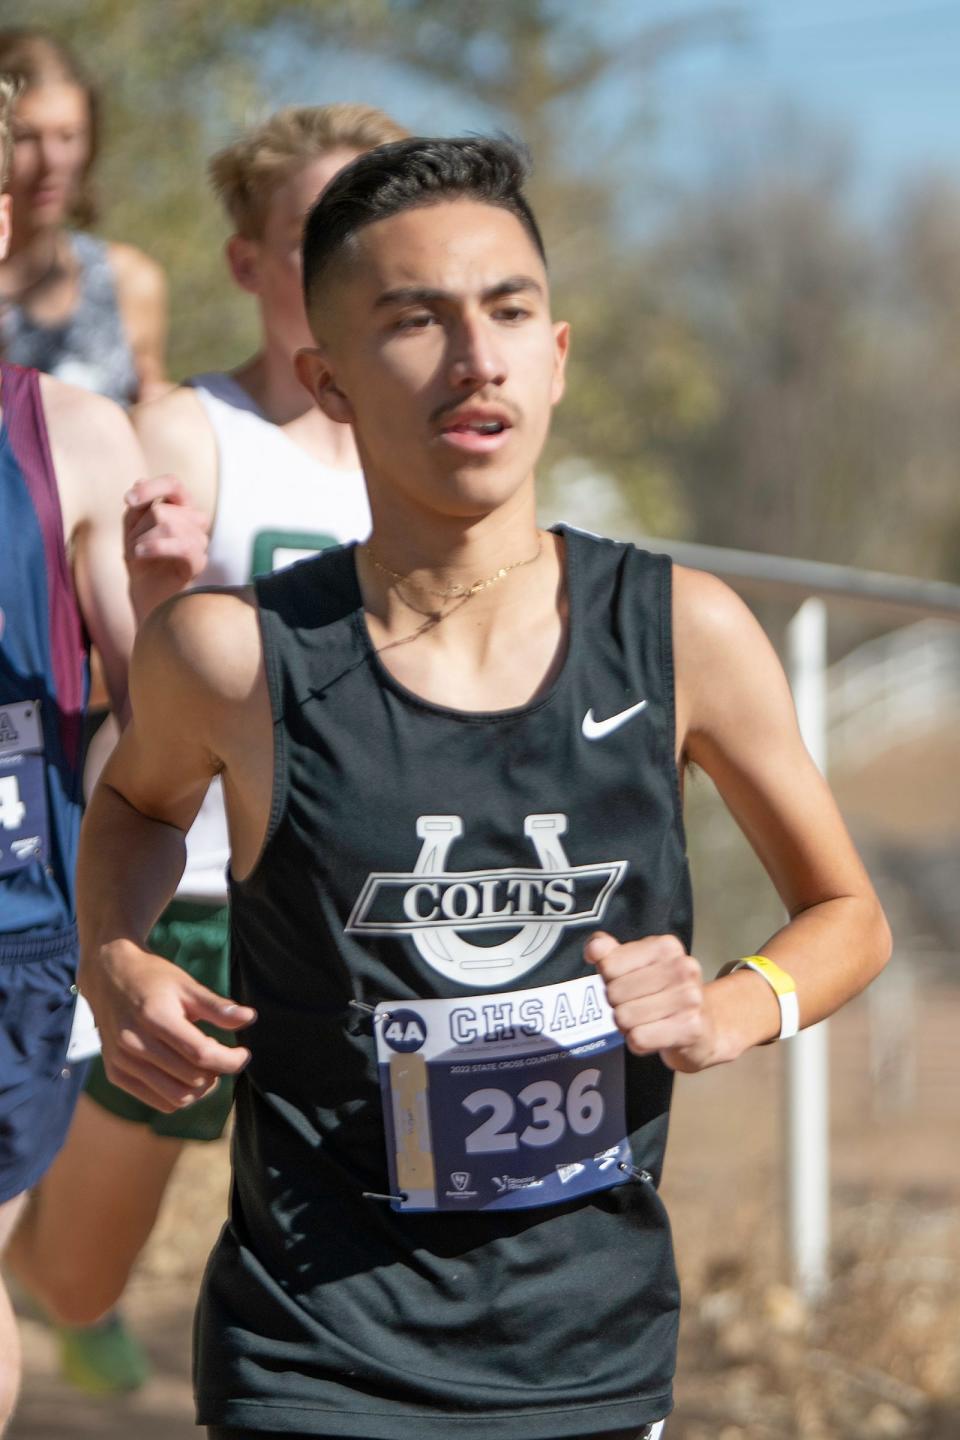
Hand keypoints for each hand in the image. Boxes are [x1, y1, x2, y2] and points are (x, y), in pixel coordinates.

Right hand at [80, 940, 255, 1111]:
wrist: (108, 976)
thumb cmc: (153, 979)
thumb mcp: (187, 985)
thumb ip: (217, 1006)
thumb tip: (250, 1018)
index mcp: (155, 1017)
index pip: (201, 1053)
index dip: (230, 1060)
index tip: (244, 1054)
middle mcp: (133, 1043)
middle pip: (192, 1079)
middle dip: (218, 1072)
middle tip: (223, 1056)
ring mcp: (122, 1061)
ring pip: (177, 1097)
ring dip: (200, 1088)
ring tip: (206, 1067)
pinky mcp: (115, 1074)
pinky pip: (158, 1101)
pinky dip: (179, 1094)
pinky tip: (185, 1074)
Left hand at [124, 475, 209, 618]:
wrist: (146, 595)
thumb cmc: (142, 559)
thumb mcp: (132, 527)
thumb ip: (138, 505)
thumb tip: (141, 480)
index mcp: (181, 508)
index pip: (173, 484)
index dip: (151, 488)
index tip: (128, 500)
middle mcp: (196, 522)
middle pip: (164, 509)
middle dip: (139, 527)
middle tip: (132, 544)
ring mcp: (201, 542)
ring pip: (169, 524)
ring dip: (143, 539)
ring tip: (137, 553)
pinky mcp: (199, 562)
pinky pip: (181, 545)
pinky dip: (155, 547)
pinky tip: (140, 553)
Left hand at [585, 931, 716, 1072]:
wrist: (705, 1028)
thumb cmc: (663, 994)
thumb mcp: (637, 966)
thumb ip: (609, 953)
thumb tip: (593, 949)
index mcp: (666, 946)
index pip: (608, 964)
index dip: (609, 979)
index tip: (627, 983)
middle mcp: (682, 968)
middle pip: (614, 992)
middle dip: (618, 1004)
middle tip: (636, 1006)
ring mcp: (689, 998)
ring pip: (623, 1017)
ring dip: (627, 1025)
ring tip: (645, 1021)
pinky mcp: (690, 1028)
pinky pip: (638, 1038)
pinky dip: (638, 1042)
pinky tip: (653, 1035)